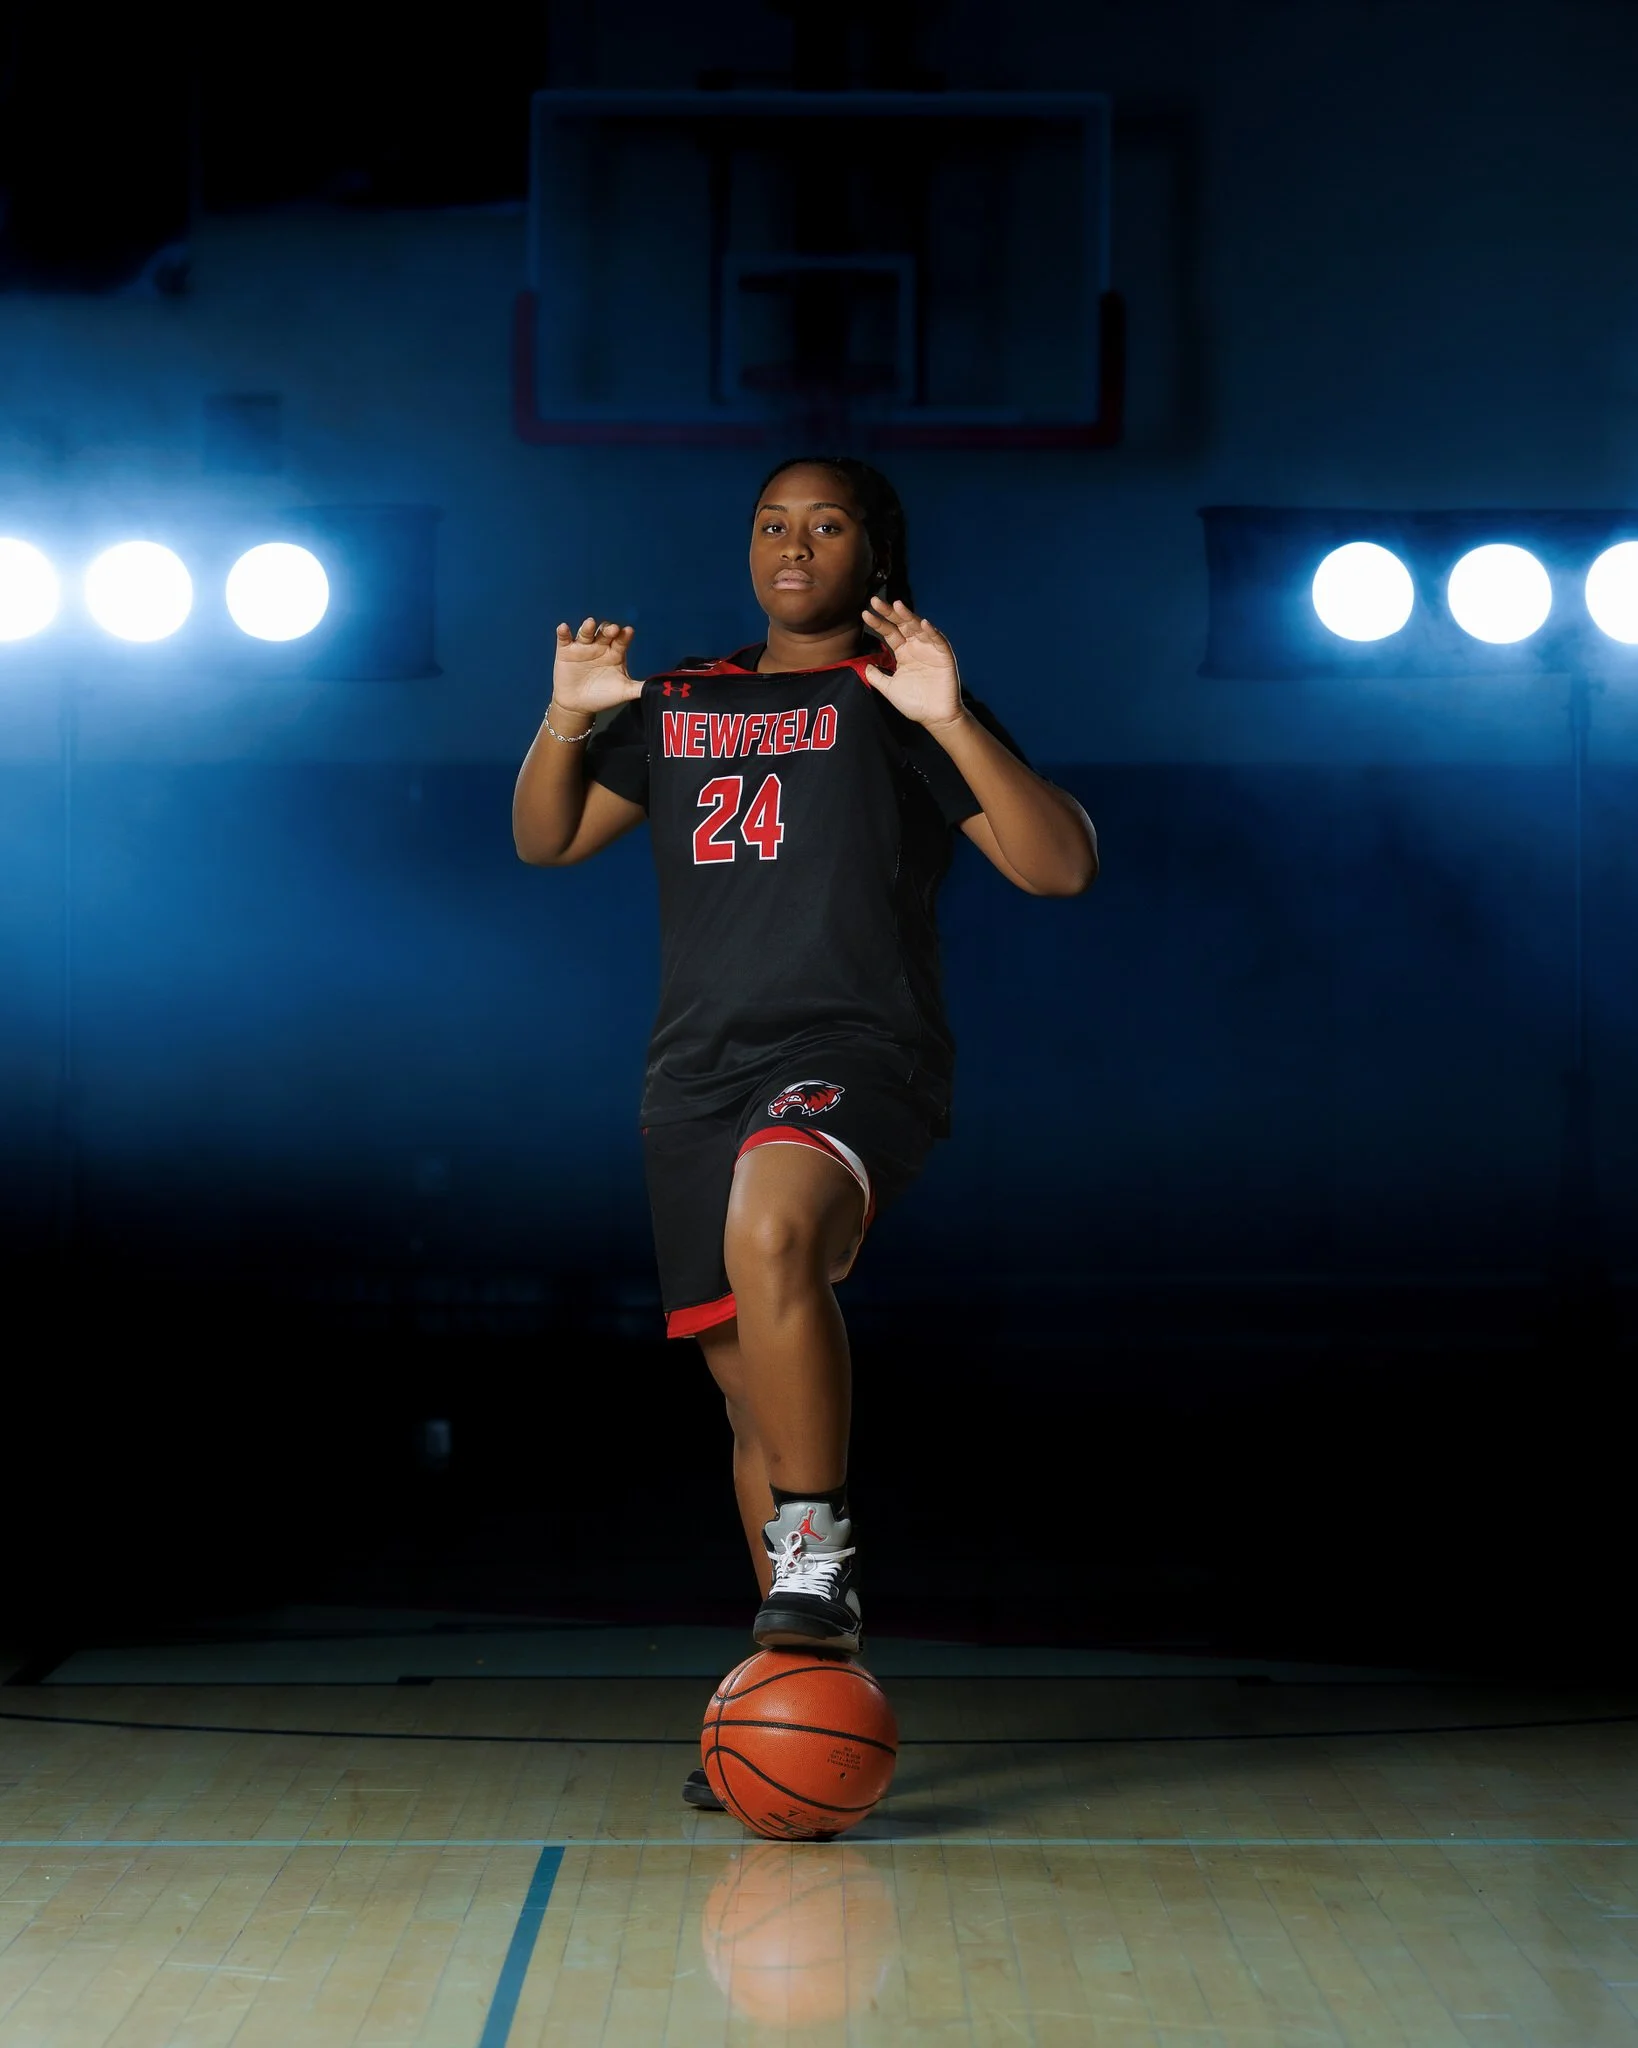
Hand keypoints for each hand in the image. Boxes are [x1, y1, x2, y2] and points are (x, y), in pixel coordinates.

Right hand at [551, 616, 642, 717]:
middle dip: (609, 630)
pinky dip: (563, 632)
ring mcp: (583, 647)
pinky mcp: (566, 650)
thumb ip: (638, 687)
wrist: (579, 706)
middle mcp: (600, 646)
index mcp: (616, 653)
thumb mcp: (623, 692)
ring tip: (590, 624)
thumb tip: (657, 687)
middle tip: (613, 630)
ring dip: (588, 628)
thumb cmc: (603, 696)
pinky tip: (564, 628)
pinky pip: (564, 638)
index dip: (625, 636)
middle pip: (605, 633)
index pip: (622, 640)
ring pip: (586, 633)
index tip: (628, 631)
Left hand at [861, 597, 963, 728]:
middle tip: (875, 601)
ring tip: (897, 605)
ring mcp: (930, 649)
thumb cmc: (914, 703)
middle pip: (901, 625)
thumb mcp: (889, 688)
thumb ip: (877, 677)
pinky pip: (938, 641)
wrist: (934, 717)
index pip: (889, 633)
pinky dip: (931, 632)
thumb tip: (865, 666)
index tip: (865, 614)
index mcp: (903, 652)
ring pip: (918, 628)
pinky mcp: (944, 656)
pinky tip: (923, 623)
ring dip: (908, 616)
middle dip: (889, 613)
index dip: (878, 623)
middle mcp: (916, 647)